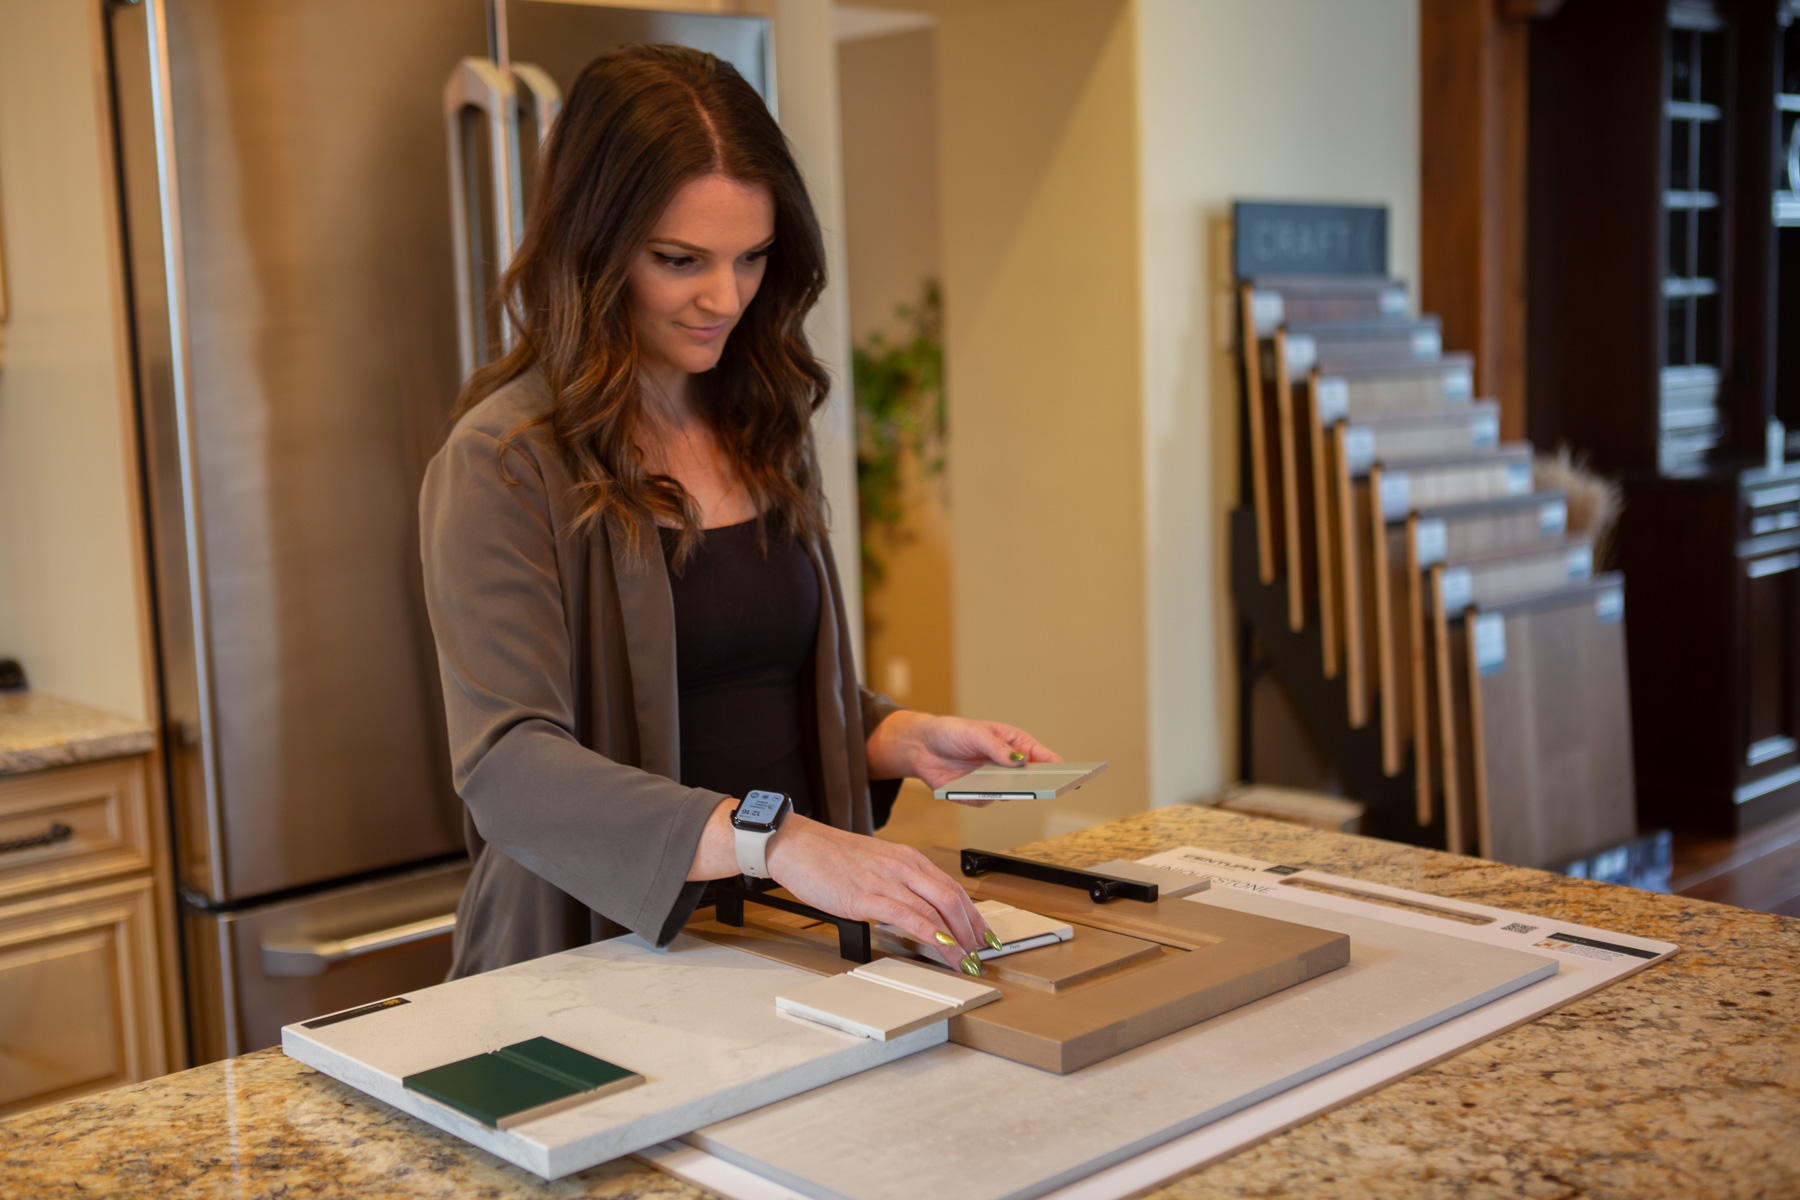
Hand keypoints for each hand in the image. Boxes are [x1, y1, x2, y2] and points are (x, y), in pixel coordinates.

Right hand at [765, 815, 991, 970]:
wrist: (797, 845)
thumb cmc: (829, 856)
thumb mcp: (874, 864)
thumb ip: (896, 883)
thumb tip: (912, 910)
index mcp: (907, 858)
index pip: (952, 887)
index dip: (973, 914)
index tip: (983, 934)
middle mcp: (903, 867)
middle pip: (952, 899)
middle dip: (972, 930)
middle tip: (981, 954)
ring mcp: (887, 881)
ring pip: (936, 910)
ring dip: (956, 940)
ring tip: (965, 961)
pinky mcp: (868, 897)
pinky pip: (909, 917)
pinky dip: (932, 935)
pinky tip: (943, 949)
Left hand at [866, 710, 1060, 801]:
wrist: (921, 747)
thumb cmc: (952, 732)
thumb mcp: (975, 733)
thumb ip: (996, 748)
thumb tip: (1019, 762)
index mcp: (1013, 745)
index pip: (1041, 757)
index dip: (1057, 766)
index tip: (1069, 774)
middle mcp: (1006, 766)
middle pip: (1030, 780)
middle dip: (1037, 784)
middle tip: (1043, 787)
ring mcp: (992, 783)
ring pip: (1008, 794)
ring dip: (1007, 792)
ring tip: (1007, 788)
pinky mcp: (975, 796)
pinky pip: (983, 802)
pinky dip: (978, 797)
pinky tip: (971, 790)